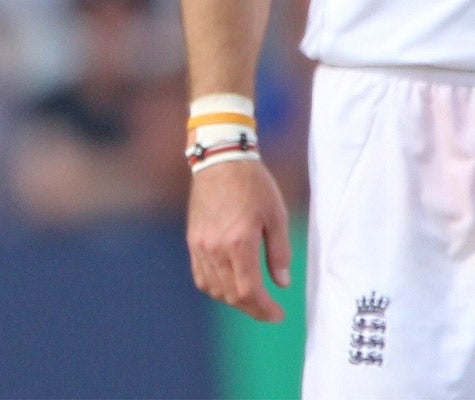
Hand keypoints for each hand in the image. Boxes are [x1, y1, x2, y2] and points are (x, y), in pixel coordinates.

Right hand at [186, 157, 291, 321]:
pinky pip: (200, 275)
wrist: (220, 159)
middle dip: (252, 309)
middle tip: (269, 311)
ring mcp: (200, 244)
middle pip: (231, 295)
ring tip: (251, 299)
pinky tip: (228, 285)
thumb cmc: (253, 184)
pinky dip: (215, 287)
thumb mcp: (276, 216)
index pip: (249, 291)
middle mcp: (215, 248)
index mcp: (239, 242)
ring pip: (213, 288)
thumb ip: (279, 252)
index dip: (264, 309)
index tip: (278, 314)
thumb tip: (282, 283)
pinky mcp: (192, 239)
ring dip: (233, 300)